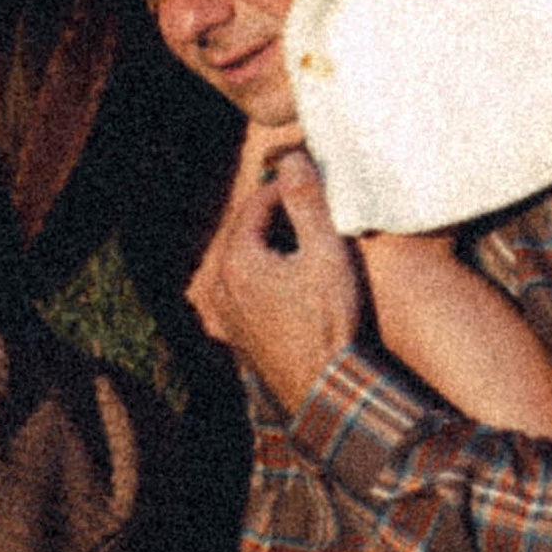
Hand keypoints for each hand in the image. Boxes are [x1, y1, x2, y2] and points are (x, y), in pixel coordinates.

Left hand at [191, 140, 362, 410]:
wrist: (326, 391)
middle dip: (274, 217)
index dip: (282, 189)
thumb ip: (308, 203)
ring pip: (244, 266)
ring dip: (269, 249)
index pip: (254, 207)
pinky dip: (266, 280)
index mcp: (237, 262)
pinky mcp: (240, 340)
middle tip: (306, 205)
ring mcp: (228, 317)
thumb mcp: (326, 254)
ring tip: (302, 242)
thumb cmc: (329, 322)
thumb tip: (294, 160)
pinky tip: (291, 284)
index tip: (307, 180)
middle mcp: (222, 288)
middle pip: (245, 235)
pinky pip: (248, 295)